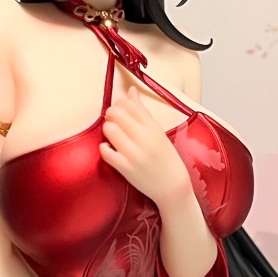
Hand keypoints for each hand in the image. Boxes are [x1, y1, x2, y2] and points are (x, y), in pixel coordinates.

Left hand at [99, 86, 191, 207]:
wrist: (173, 186)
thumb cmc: (165, 157)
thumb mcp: (157, 131)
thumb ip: (141, 110)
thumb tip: (130, 90)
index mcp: (153, 126)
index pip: (129, 104)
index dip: (119, 104)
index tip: (119, 110)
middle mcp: (145, 138)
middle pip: (116, 114)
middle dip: (110, 115)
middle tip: (113, 122)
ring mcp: (134, 153)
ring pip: (109, 129)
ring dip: (107, 130)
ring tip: (112, 136)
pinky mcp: (126, 168)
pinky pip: (105, 151)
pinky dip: (104, 148)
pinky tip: (111, 149)